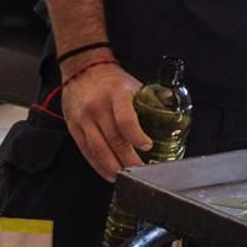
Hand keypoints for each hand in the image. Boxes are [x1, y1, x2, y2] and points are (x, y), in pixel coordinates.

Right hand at [60, 59, 151, 181]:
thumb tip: (173, 119)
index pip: (125, 119)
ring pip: (97, 149)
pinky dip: (98, 165)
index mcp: (116, 95)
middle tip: (141, 172)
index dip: (136, 136)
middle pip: (113, 139)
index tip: (147, 147)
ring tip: (125, 177)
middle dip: (128, 159)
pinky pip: (86, 151)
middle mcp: (97, 107)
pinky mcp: (73, 128)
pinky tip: (108, 173)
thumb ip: (150, 102)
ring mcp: (83, 119)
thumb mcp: (134, 86)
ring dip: (112, 167)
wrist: (83, 69)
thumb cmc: (114, 81)